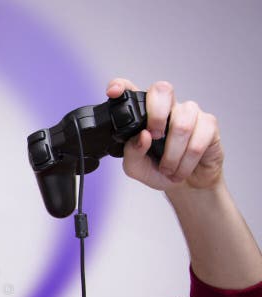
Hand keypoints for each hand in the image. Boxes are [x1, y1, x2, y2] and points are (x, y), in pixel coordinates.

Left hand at [106, 78, 223, 190]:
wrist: (186, 184)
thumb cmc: (159, 170)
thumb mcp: (136, 168)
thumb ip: (131, 153)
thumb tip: (142, 136)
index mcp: (143, 113)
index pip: (130, 89)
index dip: (121, 85)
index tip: (113, 92)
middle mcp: (167, 107)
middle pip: (162, 90)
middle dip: (155, 116)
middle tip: (154, 137)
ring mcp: (189, 112)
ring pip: (181, 123)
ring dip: (172, 155)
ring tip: (168, 168)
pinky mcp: (208, 124)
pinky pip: (197, 140)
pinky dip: (186, 162)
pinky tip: (181, 168)